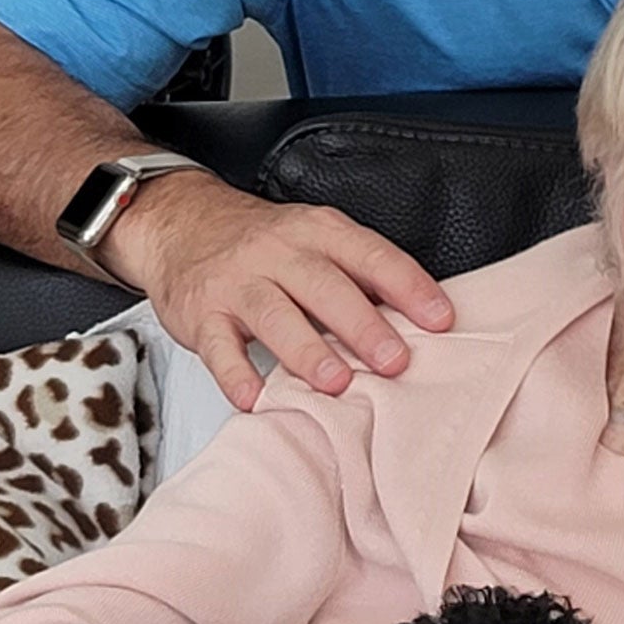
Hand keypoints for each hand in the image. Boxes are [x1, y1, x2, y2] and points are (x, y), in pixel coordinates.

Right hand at [101, 169, 453, 409]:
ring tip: (335, 384)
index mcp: (319, 232)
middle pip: (325, 287)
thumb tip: (420, 322)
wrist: (182, 224)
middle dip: (363, 325)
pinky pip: (218, 346)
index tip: (440, 319)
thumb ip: (360, 277)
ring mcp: (238, 282)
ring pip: (274, 315)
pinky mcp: (201, 313)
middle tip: (395, 361)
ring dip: (306, 351)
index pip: (371, 255)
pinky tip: (255, 399)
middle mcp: (279, 252)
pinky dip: (235, 374)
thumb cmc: (266, 244)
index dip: (407, 286)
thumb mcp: (316, 241)